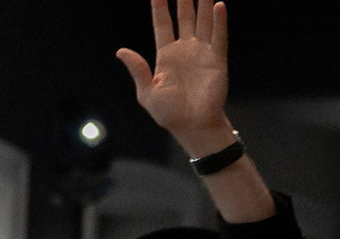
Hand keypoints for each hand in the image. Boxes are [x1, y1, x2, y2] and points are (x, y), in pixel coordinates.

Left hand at [118, 0, 233, 154]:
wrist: (192, 126)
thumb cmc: (169, 113)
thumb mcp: (147, 92)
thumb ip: (137, 69)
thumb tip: (121, 51)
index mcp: (166, 56)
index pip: (162, 25)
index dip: (160, 8)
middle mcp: (185, 50)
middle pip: (184, 17)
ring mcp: (202, 52)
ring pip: (203, 21)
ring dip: (203, 3)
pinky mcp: (217, 59)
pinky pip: (218, 36)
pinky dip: (219, 21)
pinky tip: (218, 5)